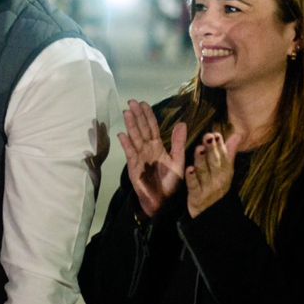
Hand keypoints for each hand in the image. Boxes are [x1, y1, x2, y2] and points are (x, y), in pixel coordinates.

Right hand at [118, 99, 186, 218]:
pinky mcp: (134, 167)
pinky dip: (126, 144)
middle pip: (141, 129)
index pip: (152, 127)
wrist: (163, 202)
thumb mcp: (178, 160)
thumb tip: (182, 123)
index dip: (148, 115)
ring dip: (130, 125)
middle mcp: (147, 149)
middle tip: (131, 101)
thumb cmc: (171, 183)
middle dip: (136, 115)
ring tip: (126, 112)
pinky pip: (130, 153)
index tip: (143, 103)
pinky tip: (122, 135)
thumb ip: (178, 142)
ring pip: (134, 137)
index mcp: (158, 146)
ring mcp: (139, 157)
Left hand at [184, 131, 237, 217]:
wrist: (211, 215)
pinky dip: (192, 178)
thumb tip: (238, 135)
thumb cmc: (216, 188)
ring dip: (202, 160)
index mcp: (225, 171)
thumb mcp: (226, 171)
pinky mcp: (197, 196)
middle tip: (208, 137)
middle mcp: (218, 179)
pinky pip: (194, 186)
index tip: (216, 134)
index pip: (223, 155)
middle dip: (212, 149)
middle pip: (215, 162)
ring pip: (204, 172)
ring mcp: (208, 188)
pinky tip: (189, 169)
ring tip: (199, 149)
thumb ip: (229, 152)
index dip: (220, 145)